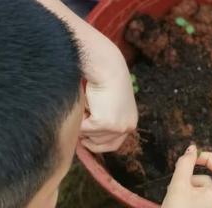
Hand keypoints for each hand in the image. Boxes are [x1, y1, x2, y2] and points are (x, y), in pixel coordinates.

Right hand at [79, 32, 137, 152]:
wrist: (107, 67)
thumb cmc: (106, 81)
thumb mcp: (110, 105)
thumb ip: (105, 120)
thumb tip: (86, 140)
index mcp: (131, 122)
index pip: (114, 145)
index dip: (97, 143)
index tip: (85, 139)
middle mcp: (128, 127)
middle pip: (100, 145)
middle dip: (89, 134)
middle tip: (83, 118)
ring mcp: (117, 126)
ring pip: (90, 137)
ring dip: (84, 122)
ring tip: (89, 104)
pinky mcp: (104, 123)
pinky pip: (83, 129)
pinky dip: (80, 117)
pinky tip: (87, 102)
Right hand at [162, 139, 211, 207]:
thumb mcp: (177, 187)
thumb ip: (186, 163)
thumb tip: (192, 148)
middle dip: (207, 161)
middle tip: (190, 157)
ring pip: (211, 183)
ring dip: (195, 179)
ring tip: (176, 187)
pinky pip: (207, 193)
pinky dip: (195, 189)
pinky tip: (179, 195)